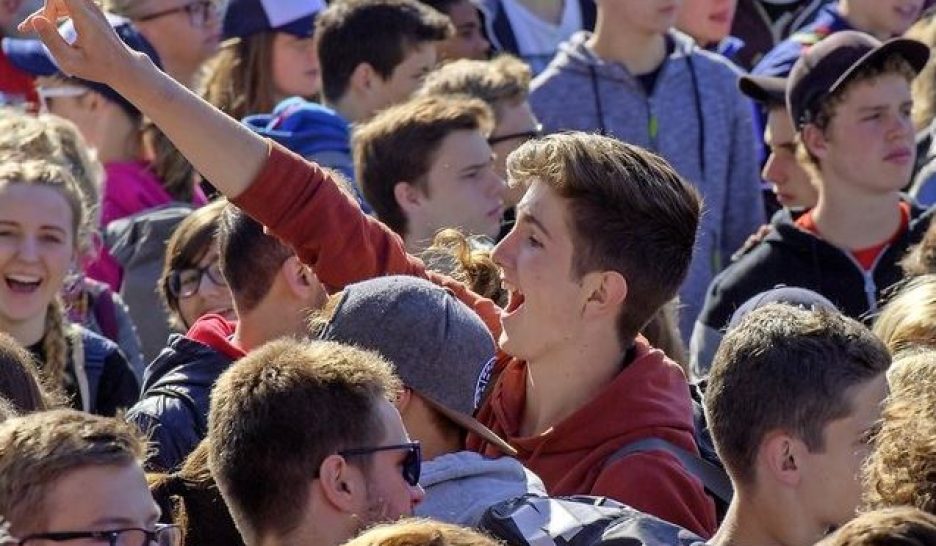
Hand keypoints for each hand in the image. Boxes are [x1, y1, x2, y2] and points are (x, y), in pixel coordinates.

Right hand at [18, 0, 141, 84]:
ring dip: (46, 12)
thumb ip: (51, 40)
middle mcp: (90, 9)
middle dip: (42, 12)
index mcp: (86, 19)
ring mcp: (92, 8)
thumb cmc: (98, 67)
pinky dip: (54, 13)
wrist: (123, 66)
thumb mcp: (70, 60)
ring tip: (28, 29)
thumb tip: (36, 19)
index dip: (46, 5)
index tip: (36, 21)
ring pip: (59, 0)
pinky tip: (45, 26)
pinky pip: (65, 3)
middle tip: (26, 30)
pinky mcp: (90, 11)